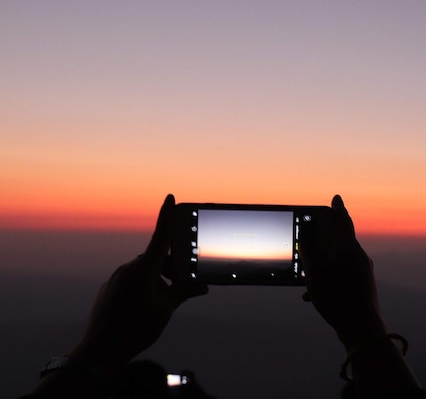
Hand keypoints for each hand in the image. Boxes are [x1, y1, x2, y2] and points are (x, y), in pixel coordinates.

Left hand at [69, 194, 207, 370]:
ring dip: (158, 279)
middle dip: (172, 267)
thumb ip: (184, 292)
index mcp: (144, 268)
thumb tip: (202, 286)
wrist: (101, 349)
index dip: (167, 215)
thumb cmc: (137, 327)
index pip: (161, 236)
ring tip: (163, 303)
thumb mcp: (166, 308)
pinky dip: (143, 287)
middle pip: (157, 257)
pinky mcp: (109, 288)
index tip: (170, 197)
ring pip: (144, 270)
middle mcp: (129, 268)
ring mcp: (117, 277)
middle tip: (183, 285)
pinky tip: (144, 308)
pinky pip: (131, 280)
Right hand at [299, 195, 386, 351]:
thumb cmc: (338, 297)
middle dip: (324, 237)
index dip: (337, 209)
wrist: (361, 329)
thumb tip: (305, 232)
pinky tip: (311, 293)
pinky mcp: (361, 288)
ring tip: (305, 272)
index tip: (336, 199)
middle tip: (314, 231)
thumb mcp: (315, 270)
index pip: (343, 221)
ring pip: (338, 260)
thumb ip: (308, 247)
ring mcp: (362, 273)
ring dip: (322, 262)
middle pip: (340, 240)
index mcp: (349, 248)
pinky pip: (341, 276)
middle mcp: (358, 257)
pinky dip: (326, 279)